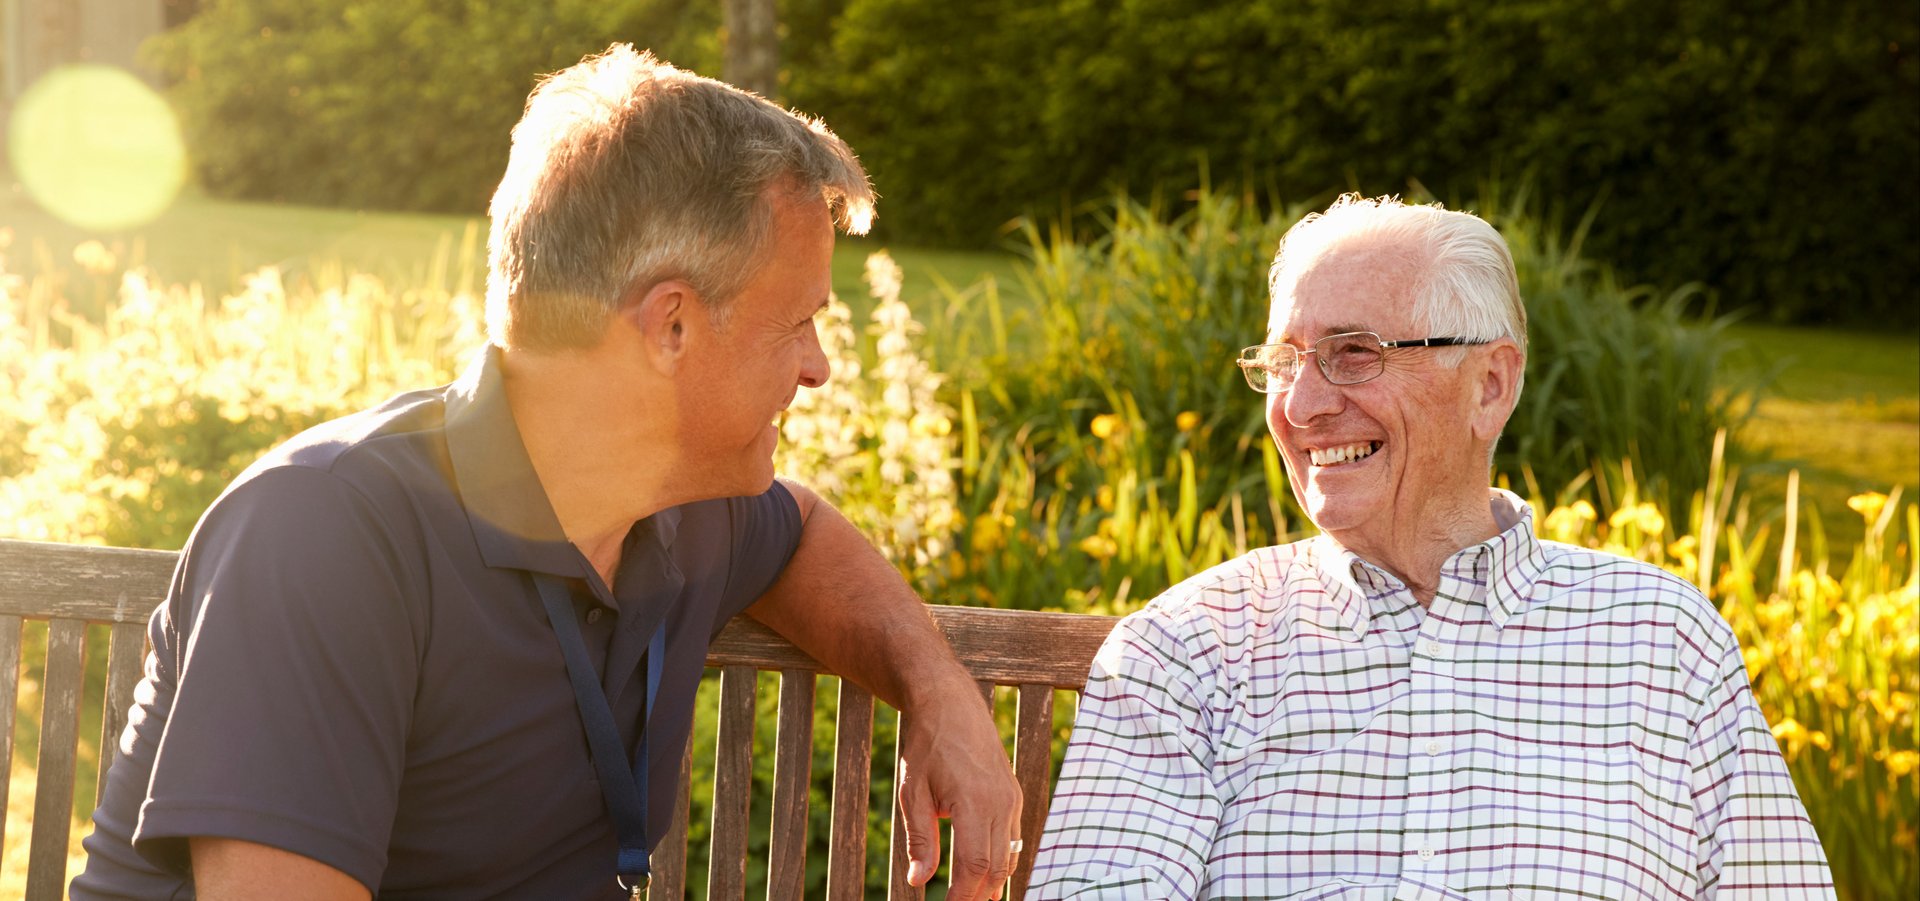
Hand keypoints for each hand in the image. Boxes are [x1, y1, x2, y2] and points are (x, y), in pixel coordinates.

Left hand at [896, 681, 1022, 900]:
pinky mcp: (1012, 794)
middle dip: (976, 895)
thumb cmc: (926, 746)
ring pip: (1008, 856)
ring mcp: (1010, 797)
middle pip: (995, 868)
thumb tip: (918, 881)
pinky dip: (1000, 862)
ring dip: (991, 883)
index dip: (962, 896)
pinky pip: (1012, 838)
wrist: (950, 703)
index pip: (974, 865)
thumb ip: (919, 839)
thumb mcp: (912, 792)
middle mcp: (1000, 802)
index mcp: (973, 802)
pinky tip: (986, 876)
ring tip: (972, 900)